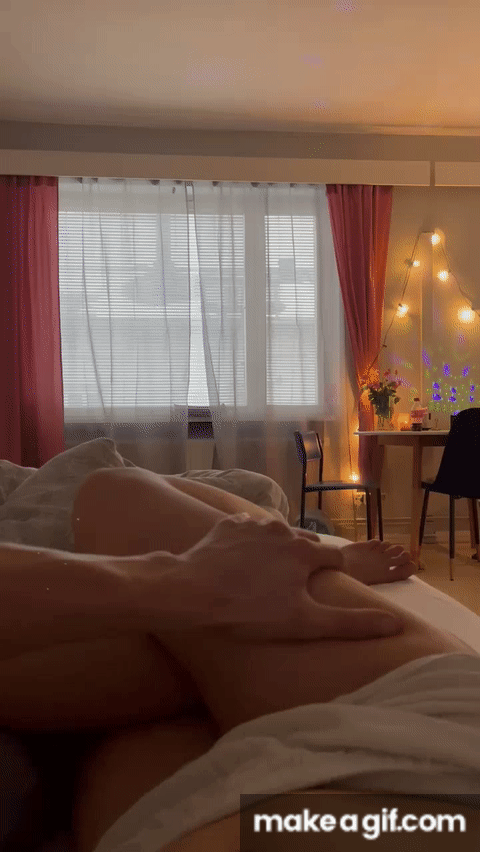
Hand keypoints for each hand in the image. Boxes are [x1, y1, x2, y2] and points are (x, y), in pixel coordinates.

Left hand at [175, 514, 403, 640]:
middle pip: (305, 544)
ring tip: (266, 574)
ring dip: (278, 549)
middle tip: (294, 585)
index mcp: (305, 551)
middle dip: (306, 560)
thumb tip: (397, 624)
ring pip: (276, 534)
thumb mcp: (305, 623)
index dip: (332, 575)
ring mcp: (253, 525)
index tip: (323, 590)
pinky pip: (247, 531)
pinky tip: (240, 563)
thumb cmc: (251, 611)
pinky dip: (249, 543)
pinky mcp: (227, 525)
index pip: (334, 559)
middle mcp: (283, 530)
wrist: (193, 591)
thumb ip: (352, 623)